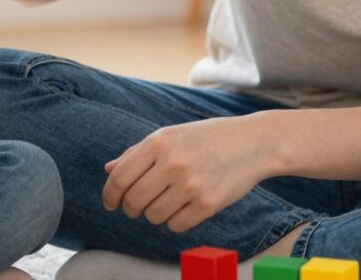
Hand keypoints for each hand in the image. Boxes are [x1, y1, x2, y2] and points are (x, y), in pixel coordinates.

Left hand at [101, 116, 270, 232]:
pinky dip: (175, 221)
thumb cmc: (206, 138)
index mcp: (159, 141)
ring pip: (153, 216)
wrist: (252, 143)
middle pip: (133, 201)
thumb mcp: (170, 135)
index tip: (111, 203)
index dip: (110, 195)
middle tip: (136, 207)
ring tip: (167, 200)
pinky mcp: (208, 204)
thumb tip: (109, 169)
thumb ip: (138, 152)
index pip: (120, 178)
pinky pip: (175, 225)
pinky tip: (184, 206)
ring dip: (154, 214)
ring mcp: (191, 185)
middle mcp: (172, 163)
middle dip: (130, 208)